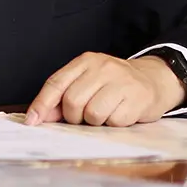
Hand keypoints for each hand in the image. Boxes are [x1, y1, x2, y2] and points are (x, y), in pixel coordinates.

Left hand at [24, 53, 185, 125]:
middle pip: (72, 101)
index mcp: (86, 61)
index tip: (32, 121)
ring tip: (105, 113)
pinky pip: (113, 122)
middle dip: (74, 117)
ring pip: (92, 113)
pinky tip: (120, 113)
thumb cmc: (114, 84)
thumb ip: (63, 95)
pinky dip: (113, 124)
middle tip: (85, 116)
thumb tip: (39, 116)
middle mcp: (103, 67)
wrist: (153, 79)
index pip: (56, 83)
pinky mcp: (137, 98)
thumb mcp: (88, 81)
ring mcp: (121, 82)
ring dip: (95, 122)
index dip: (41, 104)